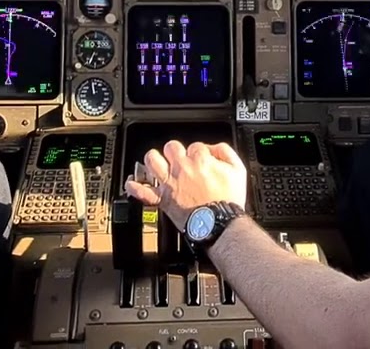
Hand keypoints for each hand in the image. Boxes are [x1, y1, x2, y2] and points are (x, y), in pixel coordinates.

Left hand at [124, 141, 247, 227]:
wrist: (219, 223)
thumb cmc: (228, 201)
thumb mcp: (238, 170)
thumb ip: (225, 152)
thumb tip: (214, 148)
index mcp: (200, 159)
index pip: (195, 145)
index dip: (198, 152)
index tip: (201, 160)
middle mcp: (181, 168)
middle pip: (171, 147)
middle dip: (175, 151)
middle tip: (179, 160)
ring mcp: (169, 182)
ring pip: (152, 160)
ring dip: (153, 160)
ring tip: (157, 163)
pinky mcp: (162, 199)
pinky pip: (141, 191)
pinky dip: (134, 186)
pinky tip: (132, 182)